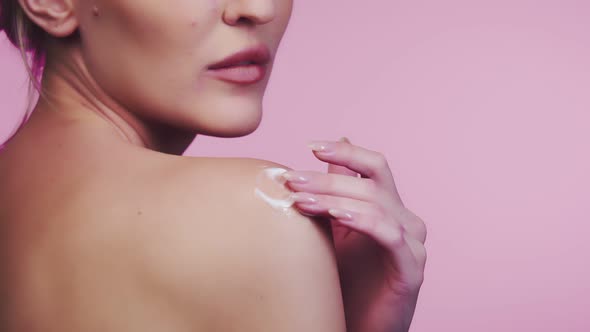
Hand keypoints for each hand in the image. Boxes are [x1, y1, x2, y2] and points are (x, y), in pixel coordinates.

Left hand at [282, 137, 426, 331]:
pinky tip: (336, 216)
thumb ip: (338, 189)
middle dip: (325, 179)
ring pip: (377, 203)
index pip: (374, 166)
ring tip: (300, 200)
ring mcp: (411, 243)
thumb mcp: (334, 229)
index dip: (346, 153)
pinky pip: (389, 233)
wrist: (357, 325)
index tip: (310, 146)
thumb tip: (337, 141)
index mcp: (388, 207)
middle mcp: (404, 220)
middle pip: (370, 183)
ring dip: (335, 197)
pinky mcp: (411, 268)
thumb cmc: (344, 279)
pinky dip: (362, 220)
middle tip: (291, 181)